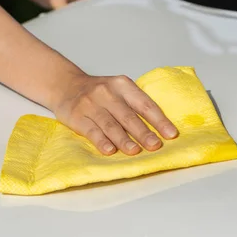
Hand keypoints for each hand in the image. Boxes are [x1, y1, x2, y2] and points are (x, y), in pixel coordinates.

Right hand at [52, 73, 177, 155]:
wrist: (66, 85)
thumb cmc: (98, 93)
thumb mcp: (118, 90)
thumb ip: (134, 105)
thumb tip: (158, 130)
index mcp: (122, 85)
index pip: (144, 104)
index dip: (159, 120)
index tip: (171, 134)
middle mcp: (107, 93)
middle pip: (128, 116)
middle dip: (143, 132)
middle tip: (155, 145)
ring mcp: (91, 104)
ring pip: (110, 124)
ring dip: (124, 139)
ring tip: (135, 151)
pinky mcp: (77, 116)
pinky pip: (92, 130)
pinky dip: (101, 141)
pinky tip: (110, 150)